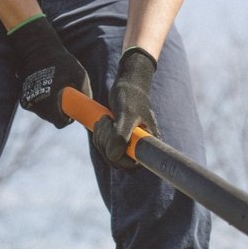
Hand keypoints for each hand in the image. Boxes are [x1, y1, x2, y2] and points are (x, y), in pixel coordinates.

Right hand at [8, 15, 90, 128]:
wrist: (36, 47)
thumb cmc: (60, 60)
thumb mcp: (79, 74)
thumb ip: (85, 92)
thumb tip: (89, 106)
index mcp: (48, 103)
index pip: (60, 123)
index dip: (68, 117)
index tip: (71, 107)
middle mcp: (35, 105)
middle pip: (52, 118)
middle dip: (60, 110)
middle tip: (66, 95)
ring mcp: (27, 101)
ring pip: (44, 112)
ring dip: (51, 104)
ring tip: (55, 86)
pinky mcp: (23, 97)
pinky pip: (37, 104)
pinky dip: (43, 99)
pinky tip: (47, 85)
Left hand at [94, 47, 159, 166]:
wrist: (128, 83)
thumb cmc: (131, 95)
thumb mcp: (126, 113)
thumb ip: (120, 135)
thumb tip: (112, 156)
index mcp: (148, 143)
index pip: (132, 165)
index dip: (119, 158)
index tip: (113, 138)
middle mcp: (140, 146)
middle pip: (117, 162)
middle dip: (106, 143)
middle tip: (106, 122)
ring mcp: (129, 143)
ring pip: (108, 154)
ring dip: (101, 138)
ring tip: (104, 119)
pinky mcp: (119, 139)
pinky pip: (105, 147)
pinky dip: (99, 136)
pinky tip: (103, 121)